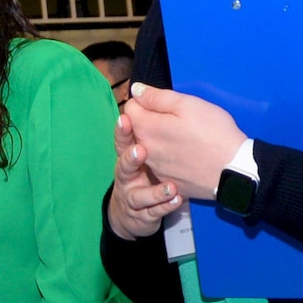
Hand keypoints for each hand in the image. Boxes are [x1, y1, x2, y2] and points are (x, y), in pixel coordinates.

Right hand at [108, 103, 181, 239]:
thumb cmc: (152, 165)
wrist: (148, 207)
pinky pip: (154, 212)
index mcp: (132, 153)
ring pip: (140, 195)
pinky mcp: (147, 213)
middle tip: (141, 151)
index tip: (127, 120)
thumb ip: (151, 112)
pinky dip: (165, 207)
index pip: (123, 140)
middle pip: (124, 166)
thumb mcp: (154, 136)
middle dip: (130, 159)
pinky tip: (178, 200)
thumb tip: (136, 90)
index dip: (123, 131)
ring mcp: (137, 196)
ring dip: (154, 192)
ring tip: (170, 187)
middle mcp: (129, 175)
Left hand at [123, 84, 245, 198]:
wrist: (234, 170)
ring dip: (158, 140)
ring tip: (182, 138)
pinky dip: (167, 159)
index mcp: (146, 128)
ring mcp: (154, 169)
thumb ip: (157, 97)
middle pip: (136, 129)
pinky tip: (185, 156)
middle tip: (175, 120)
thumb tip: (135, 90)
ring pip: (147, 147)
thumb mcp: (188, 105)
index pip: (129, 108)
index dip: (145, 101)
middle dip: (150, 120)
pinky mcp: (166, 182)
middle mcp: (144, 150)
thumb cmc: (214, 133)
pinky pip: (159, 166)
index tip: (163, 104)